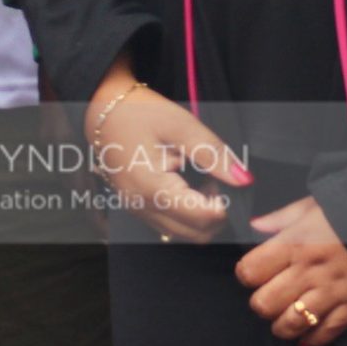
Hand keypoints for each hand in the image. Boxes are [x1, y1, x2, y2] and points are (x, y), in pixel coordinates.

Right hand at [87, 79, 246, 244]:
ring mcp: (138, 212)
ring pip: (184, 234)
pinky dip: (188, 214)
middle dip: (216, 212)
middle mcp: (142, 208)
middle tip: (216, 178)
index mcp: (152, 188)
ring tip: (202, 178)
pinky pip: (171, 225)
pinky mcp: (138, 210)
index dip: (225, 204)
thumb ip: (213, 154)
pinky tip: (189, 185)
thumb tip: (244, 180)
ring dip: (203, 215)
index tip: (226, 180)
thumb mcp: (181, 125)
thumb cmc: (139, 113)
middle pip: (196, 234)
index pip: (202, 218)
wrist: (102, 111)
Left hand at [239, 196, 346, 345]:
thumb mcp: (308, 207)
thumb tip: (254, 226)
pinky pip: (327, 332)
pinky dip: (312, 339)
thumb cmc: (343, 211)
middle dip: (261, 304)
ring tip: (282, 320)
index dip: (246, 274)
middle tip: (267, 298)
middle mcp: (309, 271)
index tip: (252, 274)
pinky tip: (305, 337)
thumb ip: (278, 219)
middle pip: (266, 304)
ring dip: (282, 327)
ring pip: (292, 323)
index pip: (251, 271)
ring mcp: (331, 291)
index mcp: (293, 244)